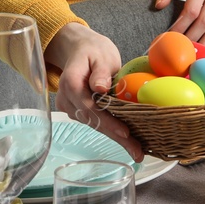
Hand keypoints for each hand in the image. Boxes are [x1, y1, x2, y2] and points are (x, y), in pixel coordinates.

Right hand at [44, 22, 144, 161]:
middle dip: (116, 137)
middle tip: (137, 152)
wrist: (81, 50)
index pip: (90, 107)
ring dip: (116, 138)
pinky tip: (128, 141)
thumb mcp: (101, 55)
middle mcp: (66, 99)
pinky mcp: (77, 111)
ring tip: (137, 151)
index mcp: (71, 83)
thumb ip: (100, 71)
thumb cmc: (94, 51)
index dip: (108, 121)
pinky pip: (95, 122)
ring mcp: (70, 107)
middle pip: (93, 121)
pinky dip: (111, 130)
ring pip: (95, 125)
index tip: (125, 132)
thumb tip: (99, 88)